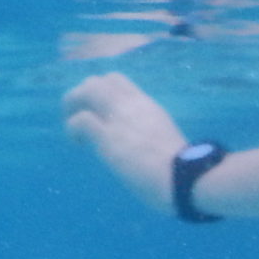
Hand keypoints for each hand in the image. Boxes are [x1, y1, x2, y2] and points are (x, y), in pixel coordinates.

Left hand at [63, 73, 186, 213]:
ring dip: (72, 106)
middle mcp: (132, 105)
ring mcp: (119, 118)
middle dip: (80, 96)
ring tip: (74, 130)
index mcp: (146, 106)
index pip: (117, 81)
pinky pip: (79, 120)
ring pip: (86, 90)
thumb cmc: (182, 168)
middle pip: (97, 80)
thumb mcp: (166, 140)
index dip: (100, 93)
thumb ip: (152, 136)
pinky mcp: (108, 137)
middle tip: (78, 119)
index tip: (99, 114)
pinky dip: (72, 129)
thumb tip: (148, 150)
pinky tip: (79, 145)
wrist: (186, 177)